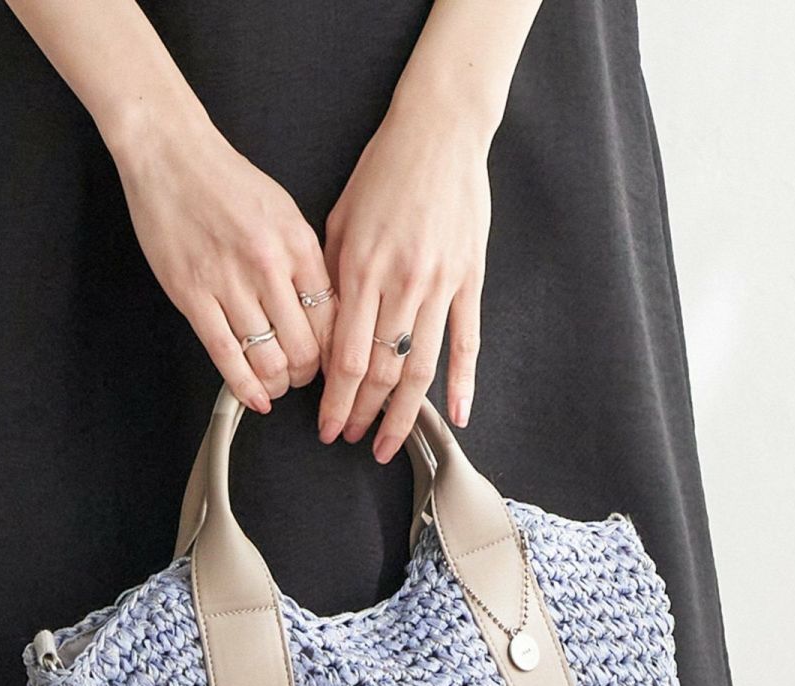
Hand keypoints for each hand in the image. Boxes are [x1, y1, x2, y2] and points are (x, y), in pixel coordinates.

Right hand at [110, 110, 335, 412]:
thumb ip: (307, 262)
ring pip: (268, 360)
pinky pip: (226, 357)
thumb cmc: (227, 182)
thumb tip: (327, 314)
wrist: (171, 154)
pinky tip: (255, 398)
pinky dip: (245, 387)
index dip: (335, 352)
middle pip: (304, 348)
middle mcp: (267, 266)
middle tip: (303, 376)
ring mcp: (228, 283)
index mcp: (297, 245)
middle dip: (309, 374)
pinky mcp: (192, 296)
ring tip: (278, 383)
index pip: (332, 320)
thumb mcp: (286, 214)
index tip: (331, 362)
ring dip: (278, 384)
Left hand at [318, 107, 490, 461]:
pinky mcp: (470, 280)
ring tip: (389, 444)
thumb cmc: (384, 172)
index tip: (328, 425)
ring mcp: (441, 284)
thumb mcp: (340, 219)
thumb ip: (333, 278)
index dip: (337, 400)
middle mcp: (403, 283)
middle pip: (382, 371)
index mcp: (364, 270)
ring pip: (421, 367)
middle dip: (363, 414)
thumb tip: (324, 334)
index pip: (347, 357)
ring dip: (403, 414)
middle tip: (351, 439)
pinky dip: (464, 384)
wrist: (440, 133)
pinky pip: (467, 342)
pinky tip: (458, 416)